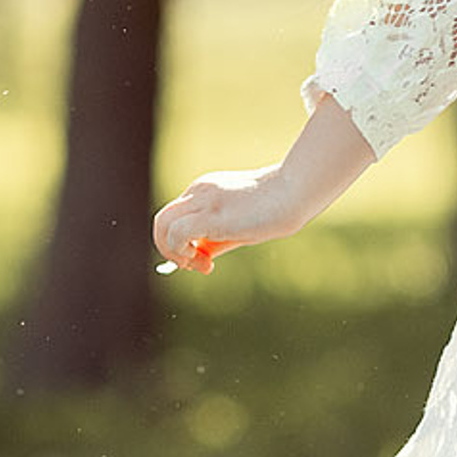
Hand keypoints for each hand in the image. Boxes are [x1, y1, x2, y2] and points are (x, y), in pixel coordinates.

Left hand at [150, 165, 310, 273]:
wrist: (293, 193)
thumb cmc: (274, 209)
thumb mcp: (238, 226)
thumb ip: (216, 240)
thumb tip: (199, 259)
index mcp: (203, 191)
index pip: (176, 219)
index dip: (182, 246)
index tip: (204, 262)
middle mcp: (198, 191)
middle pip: (163, 221)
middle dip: (170, 249)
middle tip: (197, 265)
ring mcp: (203, 200)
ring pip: (162, 224)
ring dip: (173, 252)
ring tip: (200, 264)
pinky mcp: (210, 214)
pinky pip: (177, 233)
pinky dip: (181, 251)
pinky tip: (203, 261)